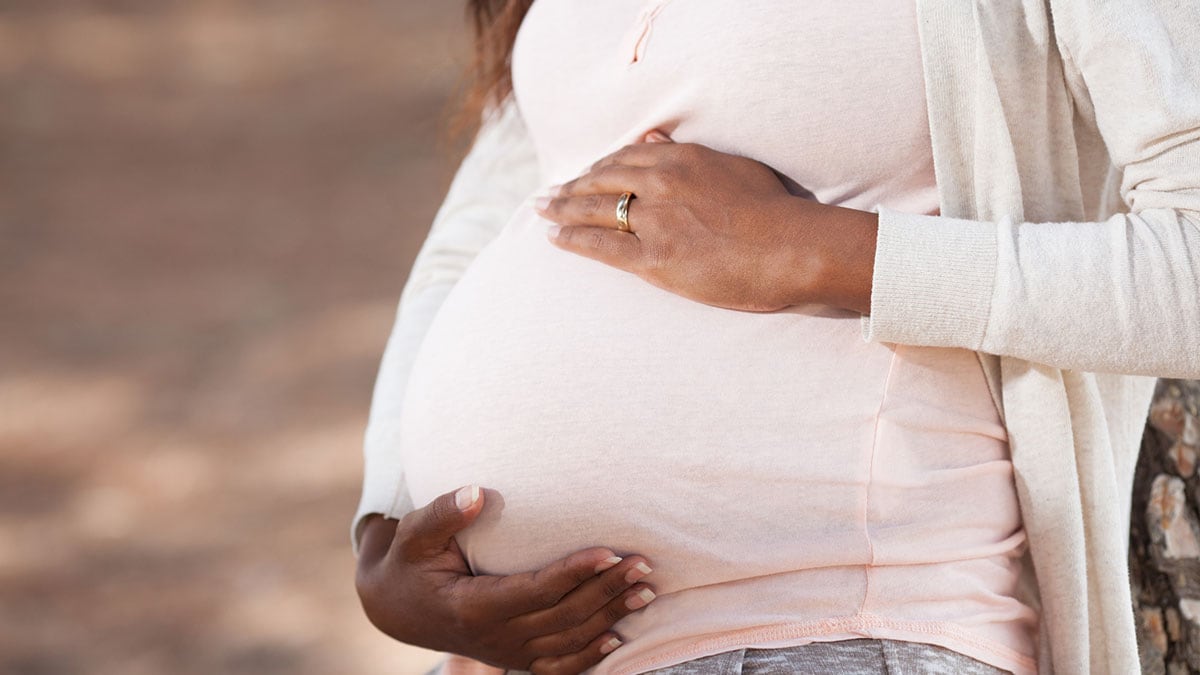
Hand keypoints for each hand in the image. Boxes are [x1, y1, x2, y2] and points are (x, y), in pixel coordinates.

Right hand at [355, 485, 656, 673]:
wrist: (396, 608)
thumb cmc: (409, 561)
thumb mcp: (413, 534)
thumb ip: (442, 513)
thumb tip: (475, 492)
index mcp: (472, 607)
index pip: (537, 591)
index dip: (576, 572)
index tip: (610, 551)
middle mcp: (493, 637)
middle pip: (564, 616)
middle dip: (607, 590)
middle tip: (643, 564)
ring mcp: (506, 653)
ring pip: (569, 641)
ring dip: (610, 617)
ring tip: (645, 591)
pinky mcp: (514, 659)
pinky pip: (559, 666)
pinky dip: (591, 655)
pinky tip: (618, 635)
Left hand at [535, 130, 877, 314]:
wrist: (791, 249)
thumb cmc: (774, 211)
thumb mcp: (732, 167)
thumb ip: (688, 154)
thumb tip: (652, 139)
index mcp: (680, 160)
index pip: (624, 160)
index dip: (597, 169)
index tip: (582, 175)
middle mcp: (660, 183)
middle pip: (600, 181)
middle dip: (570, 186)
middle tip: (549, 194)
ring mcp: (654, 221)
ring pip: (593, 209)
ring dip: (561, 209)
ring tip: (543, 211)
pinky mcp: (653, 258)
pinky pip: (600, 244)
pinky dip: (571, 238)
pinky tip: (553, 237)